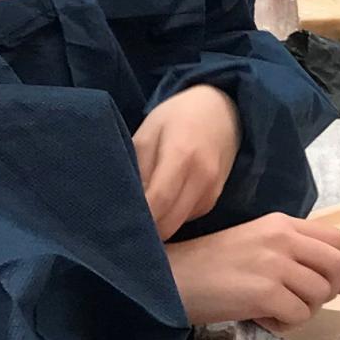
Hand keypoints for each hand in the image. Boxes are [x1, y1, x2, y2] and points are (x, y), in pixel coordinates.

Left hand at [132, 85, 242, 236]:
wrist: (222, 112)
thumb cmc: (178, 117)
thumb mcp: (148, 133)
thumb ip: (136, 168)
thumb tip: (125, 203)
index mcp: (182, 155)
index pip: (157, 201)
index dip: (136, 217)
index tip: (116, 219)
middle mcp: (202, 178)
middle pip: (168, 223)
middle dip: (145, 227)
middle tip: (123, 218)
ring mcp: (211, 192)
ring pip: (176, 225)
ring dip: (157, 222)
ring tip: (143, 205)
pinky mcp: (213, 200)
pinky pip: (185, 219)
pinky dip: (170, 215)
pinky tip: (163, 199)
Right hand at [168, 212, 339, 331]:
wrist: (173, 277)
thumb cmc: (210, 264)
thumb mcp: (255, 240)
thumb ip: (288, 246)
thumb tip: (324, 272)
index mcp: (281, 223)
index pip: (335, 238)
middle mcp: (282, 239)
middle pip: (335, 265)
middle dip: (331, 290)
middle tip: (310, 303)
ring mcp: (274, 265)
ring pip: (320, 294)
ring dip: (305, 310)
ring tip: (278, 310)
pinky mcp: (264, 293)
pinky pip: (299, 315)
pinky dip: (286, 324)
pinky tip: (263, 318)